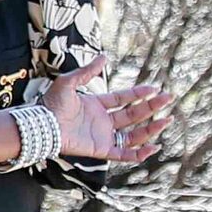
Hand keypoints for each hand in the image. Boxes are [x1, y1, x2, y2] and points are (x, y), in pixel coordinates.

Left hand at [44, 56, 171, 164]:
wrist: (42, 125)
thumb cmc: (51, 104)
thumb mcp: (68, 82)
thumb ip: (87, 71)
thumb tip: (104, 57)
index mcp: (96, 105)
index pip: (123, 99)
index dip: (139, 94)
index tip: (155, 88)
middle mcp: (102, 121)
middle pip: (132, 114)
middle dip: (151, 107)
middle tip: (168, 98)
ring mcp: (103, 136)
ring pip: (133, 134)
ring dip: (150, 128)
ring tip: (167, 120)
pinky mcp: (101, 150)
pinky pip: (124, 154)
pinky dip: (139, 153)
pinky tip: (153, 146)